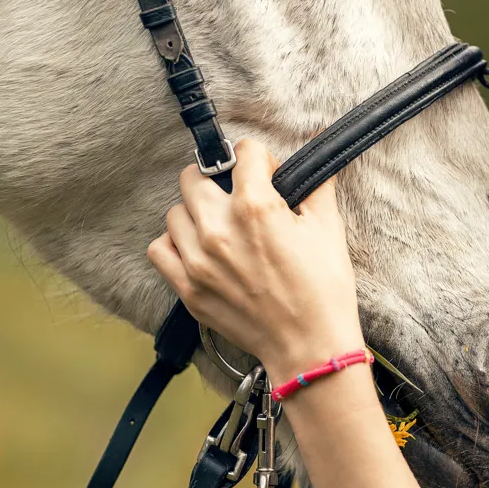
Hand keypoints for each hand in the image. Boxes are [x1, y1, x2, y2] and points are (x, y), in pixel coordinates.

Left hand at [146, 138, 363, 381]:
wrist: (310, 346)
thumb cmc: (324, 289)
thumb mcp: (328, 227)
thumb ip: (316, 181)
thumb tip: (317, 141)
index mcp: (255, 206)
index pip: (244, 152)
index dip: (261, 160)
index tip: (267, 175)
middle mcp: (218, 228)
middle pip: (194, 176)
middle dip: (218, 178)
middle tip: (237, 196)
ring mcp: (197, 260)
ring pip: (175, 211)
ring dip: (196, 212)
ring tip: (220, 226)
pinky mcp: (187, 288)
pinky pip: (160, 249)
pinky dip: (174, 244)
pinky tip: (198, 249)